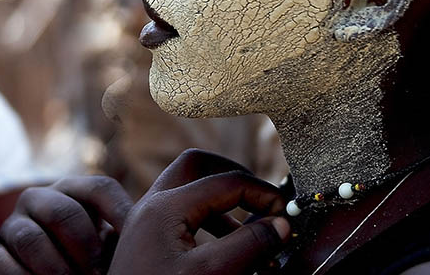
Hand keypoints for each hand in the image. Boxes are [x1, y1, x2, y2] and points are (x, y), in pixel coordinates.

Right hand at [0, 176, 131, 273]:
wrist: (45, 271)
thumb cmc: (87, 250)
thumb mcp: (104, 232)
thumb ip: (124, 222)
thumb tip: (154, 220)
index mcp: (75, 188)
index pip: (100, 188)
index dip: (120, 212)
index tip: (136, 238)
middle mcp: (41, 198)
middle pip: (65, 214)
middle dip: (86, 249)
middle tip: (101, 273)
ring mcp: (14, 225)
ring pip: (32, 240)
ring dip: (57, 270)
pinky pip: (2, 264)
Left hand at [108, 149, 290, 274]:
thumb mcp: (212, 274)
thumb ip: (251, 245)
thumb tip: (281, 224)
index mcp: (165, 207)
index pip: (226, 182)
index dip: (262, 193)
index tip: (284, 212)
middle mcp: (151, 206)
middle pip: (197, 165)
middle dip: (232, 175)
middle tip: (258, 196)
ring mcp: (146, 223)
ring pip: (186, 186)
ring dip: (220, 199)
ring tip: (245, 226)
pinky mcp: (147, 242)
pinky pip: (180, 212)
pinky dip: (206, 218)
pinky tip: (222, 244)